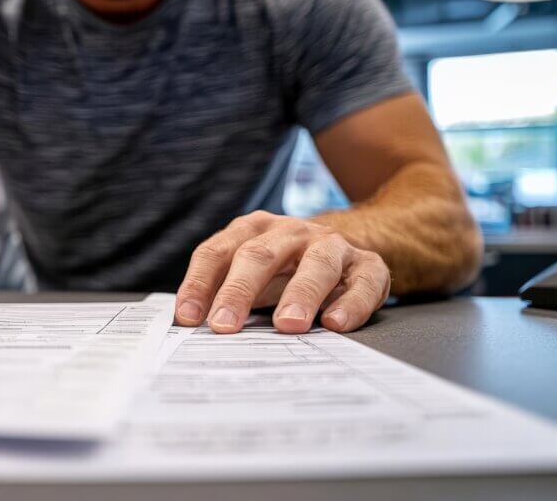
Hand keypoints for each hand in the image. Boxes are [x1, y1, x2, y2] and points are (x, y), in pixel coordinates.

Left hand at [175, 211, 390, 333]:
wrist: (345, 253)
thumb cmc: (285, 272)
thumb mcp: (250, 277)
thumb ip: (221, 295)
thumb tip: (188, 326)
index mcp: (253, 230)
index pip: (217, 252)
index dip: (200, 283)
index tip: (188, 317)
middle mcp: (291, 231)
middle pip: (260, 255)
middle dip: (239, 291)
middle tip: (224, 326)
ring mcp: (332, 246)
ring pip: (317, 263)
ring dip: (301, 294)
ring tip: (287, 325)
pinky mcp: (368, 266)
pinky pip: (363, 283)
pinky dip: (351, 304)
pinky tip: (336, 323)